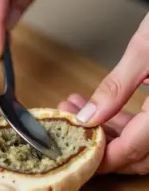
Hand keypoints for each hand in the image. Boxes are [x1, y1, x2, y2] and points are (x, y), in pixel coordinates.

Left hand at [58, 12, 148, 174]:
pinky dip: (122, 118)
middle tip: (70, 128)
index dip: (102, 159)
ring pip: (142, 139)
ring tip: (75, 111)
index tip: (76, 154)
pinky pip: (148, 124)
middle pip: (138, 153)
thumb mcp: (145, 52)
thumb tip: (88, 116)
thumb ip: (116, 87)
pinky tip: (99, 106)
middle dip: (99, 143)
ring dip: (106, 129)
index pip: (133, 151)